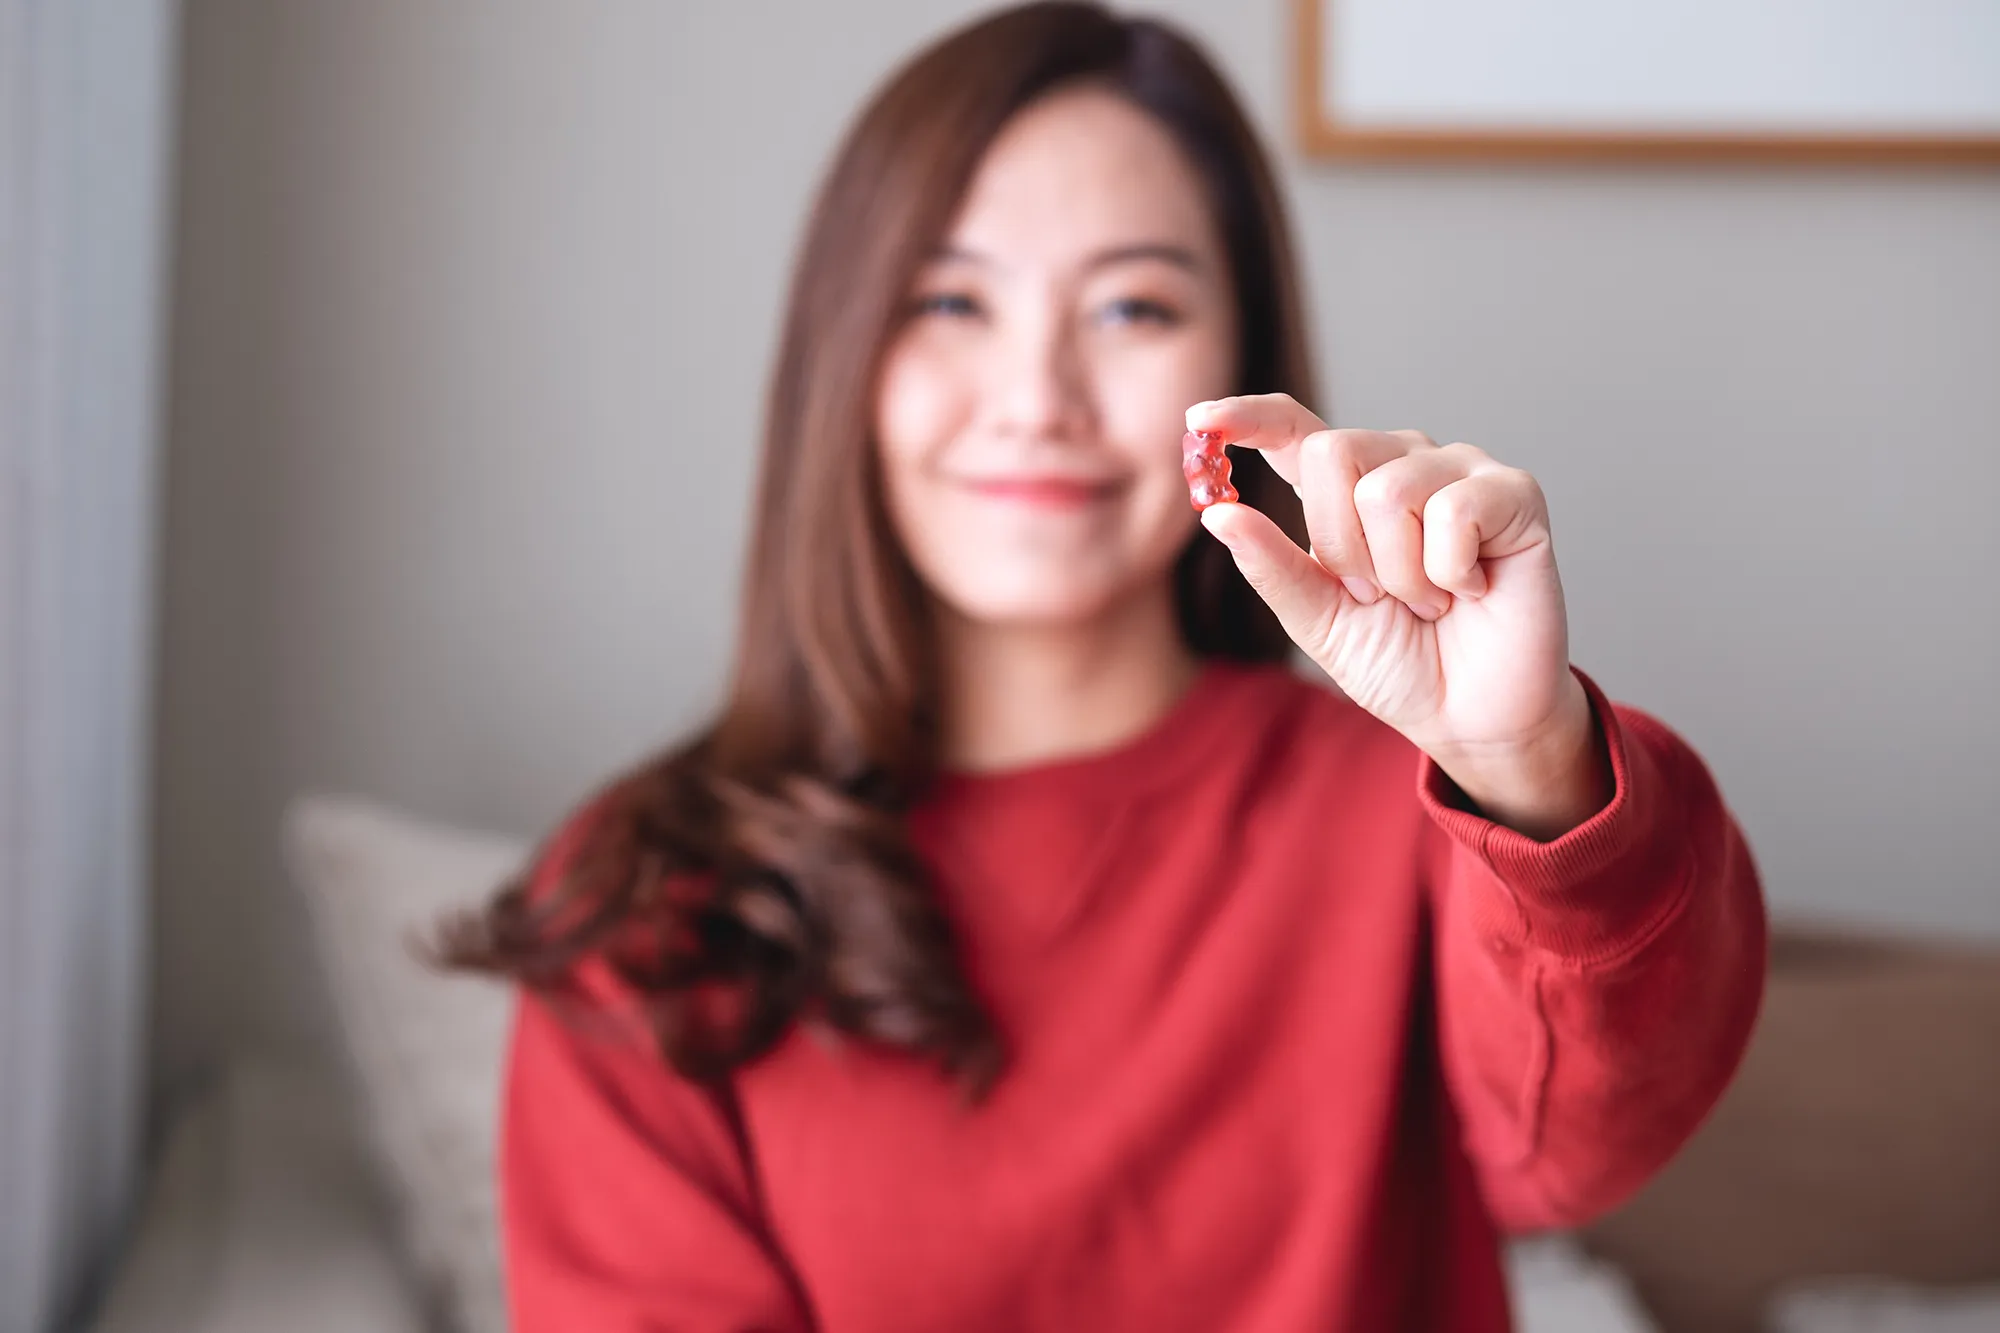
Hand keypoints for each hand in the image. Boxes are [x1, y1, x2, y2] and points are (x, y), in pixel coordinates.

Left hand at [1190, 394, 1609, 839]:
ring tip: (1430, 599)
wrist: (1469, 716)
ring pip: (1387, 488)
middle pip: (1332, 453)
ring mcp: (1459, 470)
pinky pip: (1453, 510)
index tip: (1199, 421)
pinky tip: (1472, 589)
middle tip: (1377, 595)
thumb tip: (1217, 515)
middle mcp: (1401, 461)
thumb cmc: (1398, 661)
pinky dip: (1450, 571)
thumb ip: (1272, 566)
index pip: (1293, 428)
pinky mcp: (1513, 493)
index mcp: (1347, 488)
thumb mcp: (1318, 620)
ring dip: (1399, 572)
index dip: (1247, 417)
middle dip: (1341, 546)